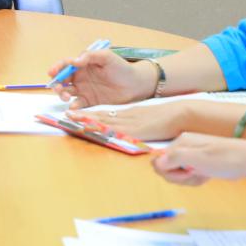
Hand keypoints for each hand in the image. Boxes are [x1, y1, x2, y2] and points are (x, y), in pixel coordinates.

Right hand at [48, 50, 154, 106]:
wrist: (136, 85)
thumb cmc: (122, 68)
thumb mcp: (107, 57)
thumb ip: (90, 56)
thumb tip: (74, 61)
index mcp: (83, 64)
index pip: (65, 64)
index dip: (57, 68)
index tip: (52, 72)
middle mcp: (80, 77)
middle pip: (62, 79)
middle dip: (57, 83)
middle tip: (59, 88)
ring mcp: (84, 90)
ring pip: (66, 92)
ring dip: (62, 94)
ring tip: (67, 96)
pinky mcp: (90, 102)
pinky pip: (77, 104)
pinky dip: (73, 106)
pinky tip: (74, 106)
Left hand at [78, 101, 192, 141]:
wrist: (180, 114)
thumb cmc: (167, 119)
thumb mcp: (148, 120)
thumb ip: (137, 125)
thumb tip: (128, 131)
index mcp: (128, 114)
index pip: (104, 115)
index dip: (89, 114)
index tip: (75, 114)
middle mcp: (125, 117)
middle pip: (100, 116)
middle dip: (82, 116)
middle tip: (65, 115)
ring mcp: (129, 123)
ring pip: (103, 120)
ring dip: (86, 119)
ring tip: (71, 118)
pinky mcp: (134, 129)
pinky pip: (114, 128)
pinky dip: (101, 127)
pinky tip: (92, 127)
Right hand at [151, 132, 245, 185]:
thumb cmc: (224, 158)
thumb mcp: (198, 158)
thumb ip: (175, 158)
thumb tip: (156, 162)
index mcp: (181, 142)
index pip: (159, 160)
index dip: (168, 172)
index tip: (184, 174)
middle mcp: (183, 147)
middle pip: (166, 168)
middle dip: (179, 177)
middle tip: (196, 174)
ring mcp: (190, 156)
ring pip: (177, 174)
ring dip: (189, 179)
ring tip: (203, 174)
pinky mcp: (198, 164)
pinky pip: (187, 176)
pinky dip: (195, 179)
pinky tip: (206, 176)